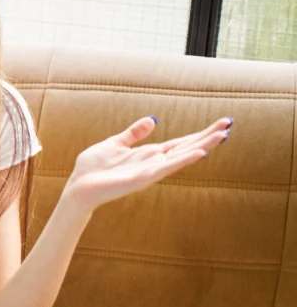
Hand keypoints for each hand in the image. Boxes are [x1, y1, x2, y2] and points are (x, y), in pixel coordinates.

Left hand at [63, 116, 231, 210]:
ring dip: (201, 146)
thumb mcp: (115, 143)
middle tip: (229, 125)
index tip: (221, 124)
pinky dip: (181, 160)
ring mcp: (149, 172)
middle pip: (186, 148)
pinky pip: (165, 168)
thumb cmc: (93, 167)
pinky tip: (198, 153)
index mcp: (148, 154)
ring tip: (221, 136)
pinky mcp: (140, 179)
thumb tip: (153, 119)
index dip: (199, 133)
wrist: (78, 187)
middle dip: (207, 137)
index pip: (180, 142)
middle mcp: (153, 163)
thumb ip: (134, 133)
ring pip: (180, 157)